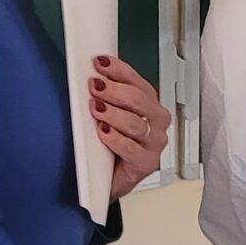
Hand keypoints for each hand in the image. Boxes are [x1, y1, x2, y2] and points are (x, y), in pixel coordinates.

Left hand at [90, 55, 171, 195]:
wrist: (107, 181)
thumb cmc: (108, 145)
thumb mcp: (106, 115)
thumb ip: (104, 96)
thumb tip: (90, 77)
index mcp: (148, 103)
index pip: (136, 81)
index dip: (118, 70)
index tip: (99, 63)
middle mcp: (155, 121)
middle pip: (139, 99)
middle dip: (114, 90)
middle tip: (95, 86)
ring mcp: (153, 142)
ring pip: (136, 123)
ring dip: (113, 113)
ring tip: (96, 109)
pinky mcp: (146, 162)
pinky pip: (131, 148)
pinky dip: (115, 139)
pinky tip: (103, 133)